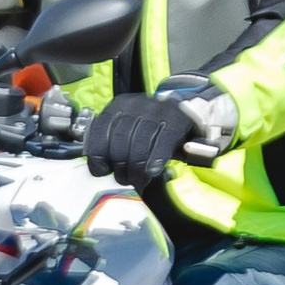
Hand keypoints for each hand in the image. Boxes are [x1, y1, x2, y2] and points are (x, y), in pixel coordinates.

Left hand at [84, 93, 198, 188]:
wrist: (187, 111)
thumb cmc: (151, 129)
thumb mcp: (128, 130)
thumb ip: (110, 145)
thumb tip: (99, 169)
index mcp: (117, 105)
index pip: (98, 133)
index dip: (97, 157)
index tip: (103, 170)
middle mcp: (135, 104)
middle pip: (118, 143)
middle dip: (120, 167)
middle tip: (126, 179)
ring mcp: (156, 110)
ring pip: (139, 146)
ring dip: (136, 170)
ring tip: (139, 179)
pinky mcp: (176, 118)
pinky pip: (162, 143)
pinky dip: (155, 160)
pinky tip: (153, 171)